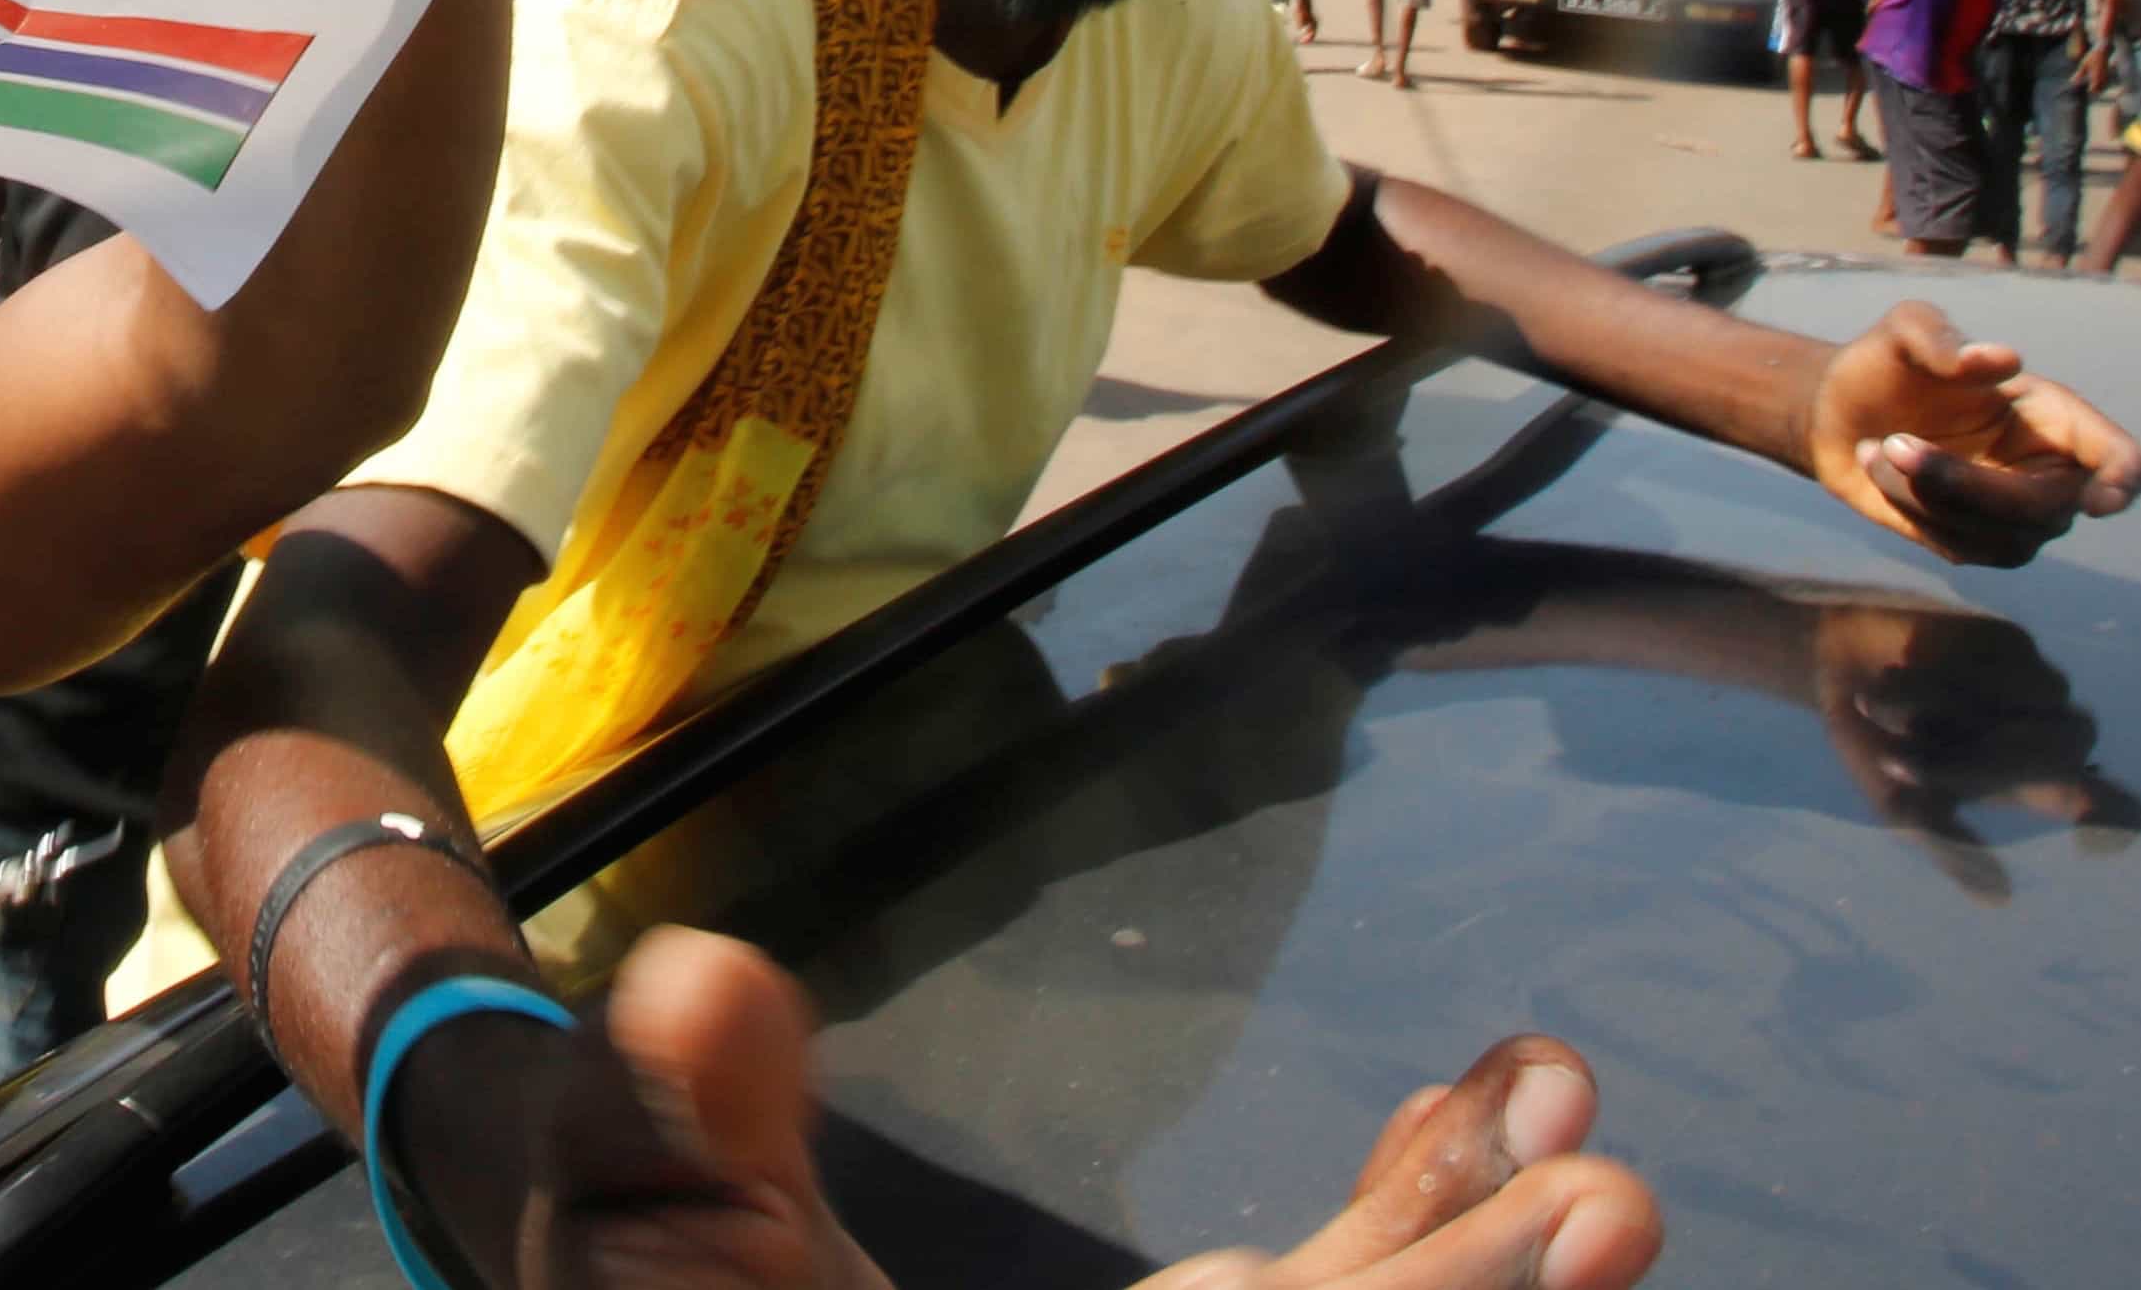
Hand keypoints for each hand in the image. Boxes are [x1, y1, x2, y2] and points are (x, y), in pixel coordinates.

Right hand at [384, 931, 1652, 1289]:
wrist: (627, 1288)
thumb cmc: (625, 1272)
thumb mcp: (624, 1220)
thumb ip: (671, 1132)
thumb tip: (712, 983)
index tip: (1562, 1206)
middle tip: (1619, 1179)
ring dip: (1467, 1245)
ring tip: (1572, 1122)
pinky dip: (1395, 1222)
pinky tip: (1467, 1122)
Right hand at [1804, 598, 2140, 897]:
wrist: (1836, 664)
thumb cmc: (1875, 741)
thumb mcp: (1902, 806)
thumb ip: (1950, 848)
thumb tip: (2000, 902)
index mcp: (2034, 784)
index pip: (2105, 804)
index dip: (2117, 811)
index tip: (2107, 824)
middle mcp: (2048, 736)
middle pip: (2065, 749)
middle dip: (1986, 758)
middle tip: (1901, 762)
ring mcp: (2036, 688)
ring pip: (2031, 705)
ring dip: (1947, 708)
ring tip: (1875, 704)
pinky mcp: (2014, 644)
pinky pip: (2001, 667)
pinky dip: (1944, 678)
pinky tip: (1900, 672)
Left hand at [1808, 302, 2140, 564]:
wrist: (1836, 412)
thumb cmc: (1886, 367)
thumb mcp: (1901, 334)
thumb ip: (1939, 336)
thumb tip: (2003, 359)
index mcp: (2055, 418)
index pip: (2116, 456)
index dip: (2122, 479)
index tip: (2100, 502)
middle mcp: (2050, 474)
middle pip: (2042, 508)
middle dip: (1963, 483)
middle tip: (1893, 443)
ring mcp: (2019, 519)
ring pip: (1996, 535)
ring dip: (1921, 492)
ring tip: (1875, 445)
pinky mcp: (1978, 546)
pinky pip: (1957, 547)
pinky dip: (1906, 508)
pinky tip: (1878, 469)